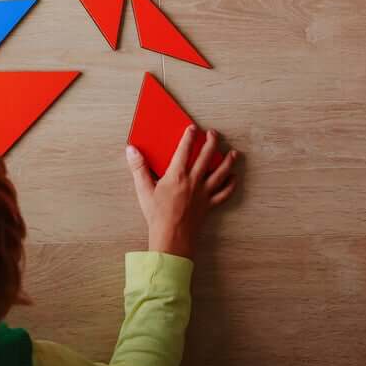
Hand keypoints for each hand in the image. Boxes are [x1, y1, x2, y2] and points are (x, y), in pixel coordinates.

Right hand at [127, 127, 237, 257]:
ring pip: (220, 173)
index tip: (193, 128)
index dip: (189, 137)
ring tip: (233, 153)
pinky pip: (224, 193)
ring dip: (228, 161)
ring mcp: (204, 193)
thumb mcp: (143, 190)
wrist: (172, 237)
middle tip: (214, 134)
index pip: (184, 150)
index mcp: (177, 176)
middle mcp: (194, 181)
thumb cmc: (157, 215)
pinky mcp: (209, 205)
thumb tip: (131, 150)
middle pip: (206, 157)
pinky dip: (230, 185)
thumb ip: (138, 168)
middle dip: (211, 142)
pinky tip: (233, 178)